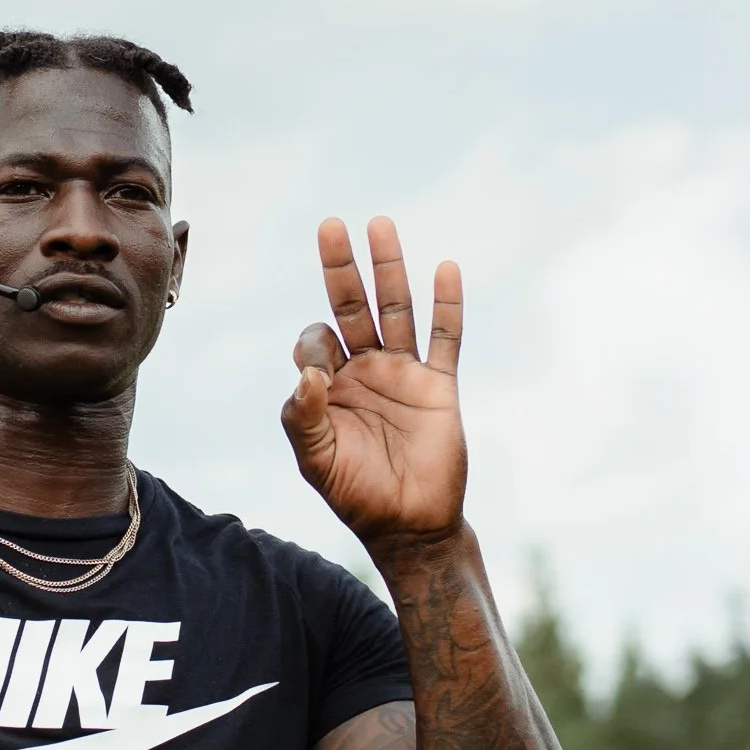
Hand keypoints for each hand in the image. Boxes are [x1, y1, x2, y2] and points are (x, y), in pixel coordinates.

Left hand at [280, 217, 465, 546]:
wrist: (408, 525)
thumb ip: (302, 416)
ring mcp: (404, 374)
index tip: (319, 377)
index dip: (312, 347)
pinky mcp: (440, 386)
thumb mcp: (315, 458)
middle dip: (341, 268)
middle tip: (331, 225)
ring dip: (388, 269)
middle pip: (352, 306)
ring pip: (396, 310)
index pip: (315, 341)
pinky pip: (446, 338)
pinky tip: (444, 268)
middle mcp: (365, 370)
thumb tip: (308, 373)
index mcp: (329, 384)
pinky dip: (447, 304)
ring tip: (380, 225)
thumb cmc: (355, 492)